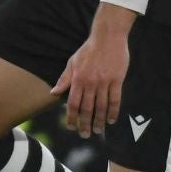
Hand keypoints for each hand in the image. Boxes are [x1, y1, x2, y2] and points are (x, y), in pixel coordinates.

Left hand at [51, 18, 130, 137]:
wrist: (108, 37)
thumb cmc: (88, 49)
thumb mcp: (72, 62)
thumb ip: (64, 79)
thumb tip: (53, 92)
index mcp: (78, 79)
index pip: (72, 103)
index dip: (71, 117)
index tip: (71, 127)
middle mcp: (90, 83)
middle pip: (87, 108)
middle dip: (85, 124)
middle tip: (85, 135)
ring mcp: (104, 82)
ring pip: (101, 107)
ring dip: (99, 121)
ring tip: (98, 131)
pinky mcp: (117, 80)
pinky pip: (115, 99)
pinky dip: (113, 112)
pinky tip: (111, 120)